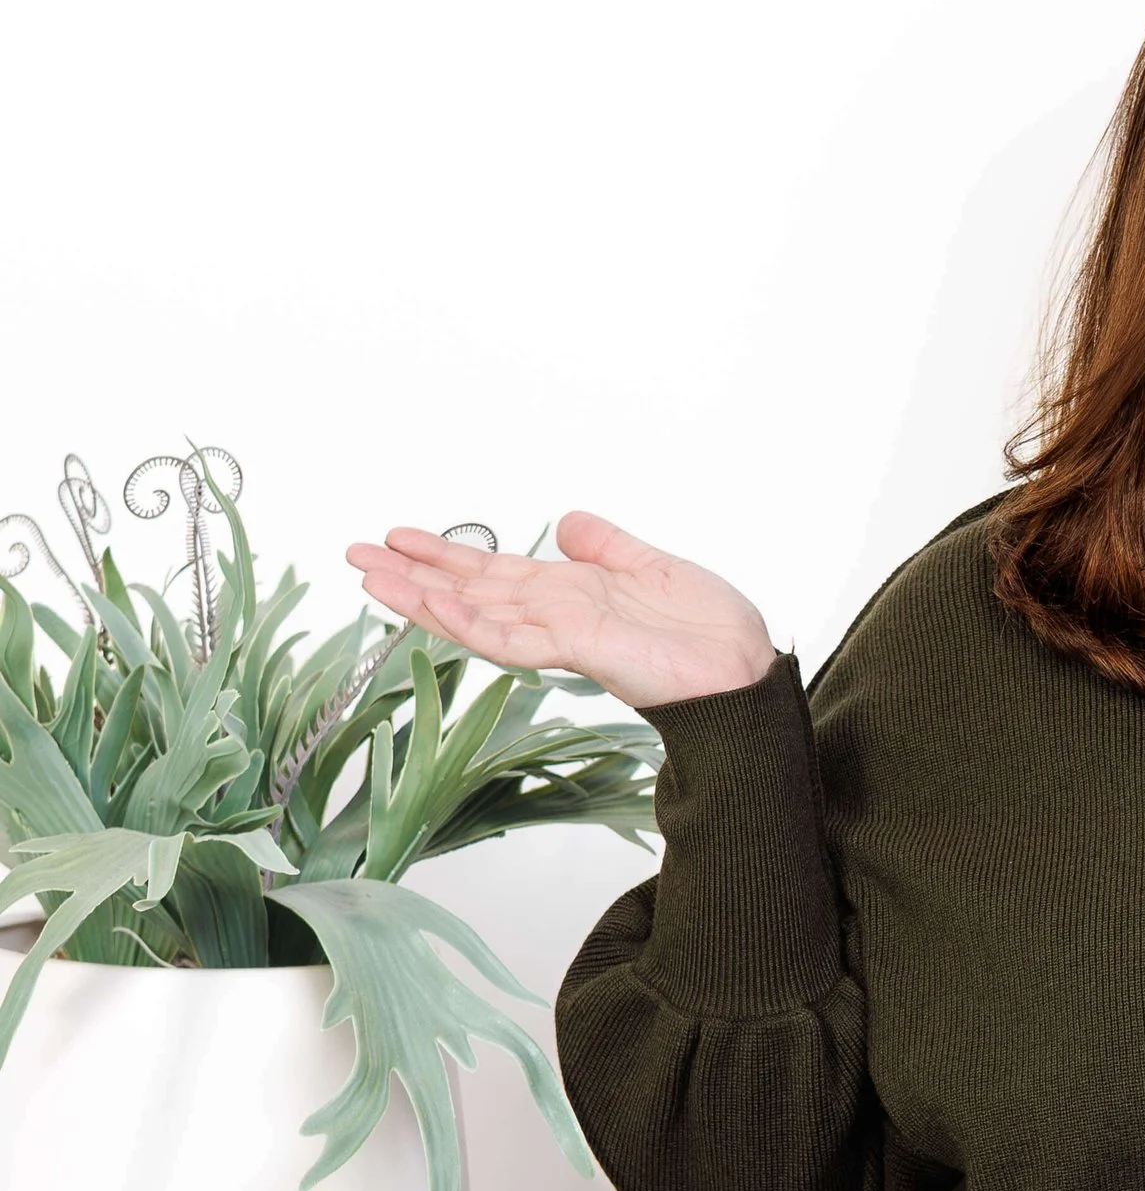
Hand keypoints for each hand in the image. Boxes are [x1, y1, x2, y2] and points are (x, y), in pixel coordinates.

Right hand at [343, 512, 777, 708]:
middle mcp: (555, 614)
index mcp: (570, 594)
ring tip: (369, 576)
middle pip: (470, 591)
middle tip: (355, 553)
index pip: (494, 572)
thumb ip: (607, 545)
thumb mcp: (654, 566)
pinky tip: (434, 607)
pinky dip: (471, 623)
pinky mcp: (576, 651)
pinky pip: (512, 639)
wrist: (743, 670)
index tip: (400, 537)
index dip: (446, 554)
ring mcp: (561, 635)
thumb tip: (566, 520)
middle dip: (413, 573)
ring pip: (476, 615)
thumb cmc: (711, 631)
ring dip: (421, 597)